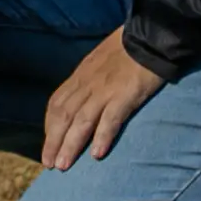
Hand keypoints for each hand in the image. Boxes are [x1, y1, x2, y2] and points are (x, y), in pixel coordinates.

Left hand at [39, 30, 165, 170]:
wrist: (151, 34)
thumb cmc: (129, 47)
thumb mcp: (100, 60)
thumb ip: (91, 78)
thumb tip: (85, 96)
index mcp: (81, 75)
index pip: (57, 103)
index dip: (50, 126)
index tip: (48, 144)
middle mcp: (88, 83)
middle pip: (64, 116)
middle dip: (54, 141)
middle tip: (49, 165)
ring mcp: (105, 89)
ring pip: (81, 121)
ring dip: (70, 145)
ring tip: (63, 166)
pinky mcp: (126, 94)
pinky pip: (111, 118)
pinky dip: (102, 136)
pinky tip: (97, 155)